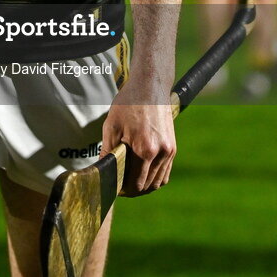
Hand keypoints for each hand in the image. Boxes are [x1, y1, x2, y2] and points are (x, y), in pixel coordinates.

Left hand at [101, 79, 175, 196]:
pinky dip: (154, 178)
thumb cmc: (129, 104)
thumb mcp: (111, 126)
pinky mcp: (172, 147)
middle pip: (147, 186)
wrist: (150, 86)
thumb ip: (107, 152)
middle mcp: (160, 153)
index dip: (123, 190)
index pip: (135, 184)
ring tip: (130, 182)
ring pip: (157, 182)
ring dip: (144, 186)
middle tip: (120, 186)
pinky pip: (165, 172)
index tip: (115, 188)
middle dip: (132, 189)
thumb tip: (103, 171)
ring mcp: (169, 151)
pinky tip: (143, 174)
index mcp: (145, 150)